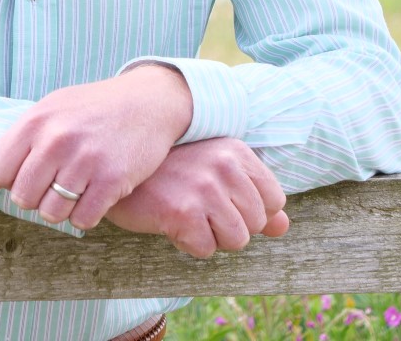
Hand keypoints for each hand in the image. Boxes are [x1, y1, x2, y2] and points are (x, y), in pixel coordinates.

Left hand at [0, 64, 192, 228]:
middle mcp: (57, 140)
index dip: (8, 181)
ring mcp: (85, 161)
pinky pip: (83, 220)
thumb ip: (14, 144)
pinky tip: (93, 198)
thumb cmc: (92, 109)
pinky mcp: (112, 180)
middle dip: (35, 198)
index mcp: (36, 121)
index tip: (25, 176)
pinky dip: (85, 216)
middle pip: (23, 197)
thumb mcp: (50, 111)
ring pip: (52, 214)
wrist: (148, 102)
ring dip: (61, 210)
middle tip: (54, 185)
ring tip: (74, 192)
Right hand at [104, 137, 289, 258]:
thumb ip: (254, 198)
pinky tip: (172, 222)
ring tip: (189, 216)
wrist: (116, 168)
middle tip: (200, 208)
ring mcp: (204, 188)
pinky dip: (189, 244)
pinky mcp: (183, 212)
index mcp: (235, 151)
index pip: (275, 200)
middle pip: (256, 224)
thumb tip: (283, 226)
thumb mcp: (215, 173)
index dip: (252, 211)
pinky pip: (206, 250)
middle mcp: (223, 165)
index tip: (224, 202)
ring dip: (212, 238)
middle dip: (231, 226)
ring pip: (237, 241)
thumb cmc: (170, 171)